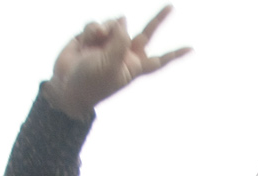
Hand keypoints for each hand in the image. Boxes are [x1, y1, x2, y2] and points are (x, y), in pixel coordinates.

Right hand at [42, 7, 190, 119]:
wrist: (66, 86)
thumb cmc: (91, 83)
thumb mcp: (111, 64)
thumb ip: (120, 40)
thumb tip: (122, 20)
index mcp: (134, 66)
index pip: (159, 59)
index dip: (174, 54)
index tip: (191, 48)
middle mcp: (124, 53)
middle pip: (146, 33)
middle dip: (158, 19)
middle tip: (172, 7)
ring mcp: (109, 43)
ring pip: (117, 23)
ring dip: (107, 29)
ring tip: (97, 42)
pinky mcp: (93, 36)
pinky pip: (98, 23)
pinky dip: (92, 30)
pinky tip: (86, 41)